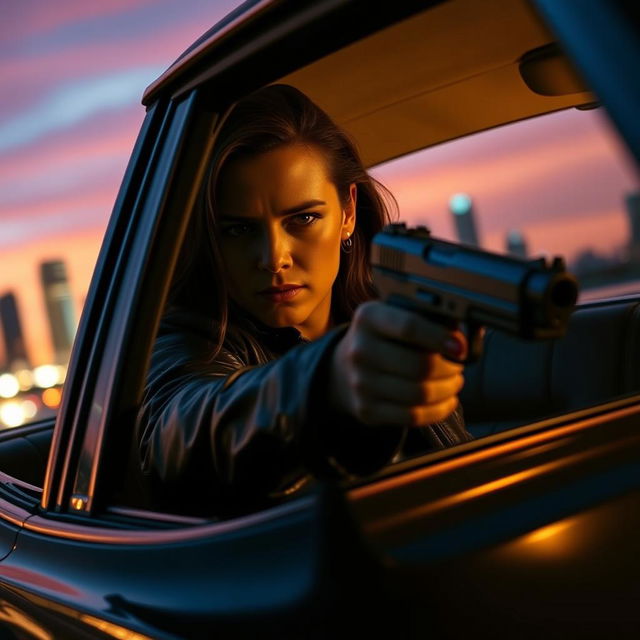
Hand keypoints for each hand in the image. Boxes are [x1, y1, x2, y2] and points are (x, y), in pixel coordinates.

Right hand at [330, 301, 465, 426]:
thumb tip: (464, 335)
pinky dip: (438, 410)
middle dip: (450, 368)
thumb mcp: (394, 315)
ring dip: (447, 389)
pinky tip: (446, 400)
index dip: (440, 337)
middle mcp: (360, 350)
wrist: (344, 368)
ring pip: (420, 393)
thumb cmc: (383, 339)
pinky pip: (413, 416)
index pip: (409, 326)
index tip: (461, 347)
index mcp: (369, 318)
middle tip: (458, 365)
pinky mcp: (366, 410)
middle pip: (420, 365)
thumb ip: (425, 319)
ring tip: (453, 382)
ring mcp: (361, 383)